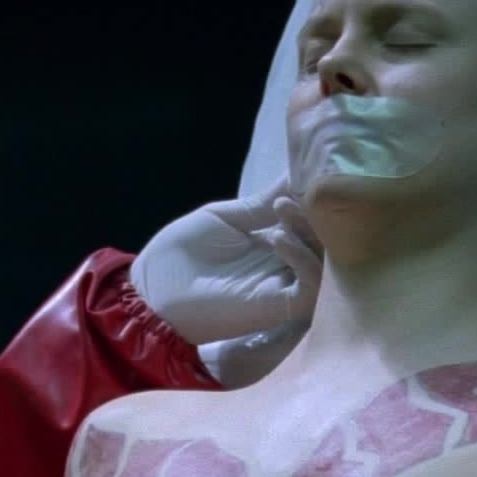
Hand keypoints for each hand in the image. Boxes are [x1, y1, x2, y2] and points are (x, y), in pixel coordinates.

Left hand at [131, 175, 322, 345]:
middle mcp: (285, 262)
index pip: (307, 218)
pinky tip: (279, 239)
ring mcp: (285, 284)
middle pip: (321, 237)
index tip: (311, 170)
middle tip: (301, 191)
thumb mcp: (222, 218)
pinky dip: (303, 259)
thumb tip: (294, 173)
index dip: (311, 197)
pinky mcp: (281, 306)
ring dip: (309, 231)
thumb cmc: (180, 254)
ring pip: (324, 261)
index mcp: (272, 240)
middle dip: (315, 211)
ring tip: (283, 208)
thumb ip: (259, 204)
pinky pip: (310, 286)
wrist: (153, 292)